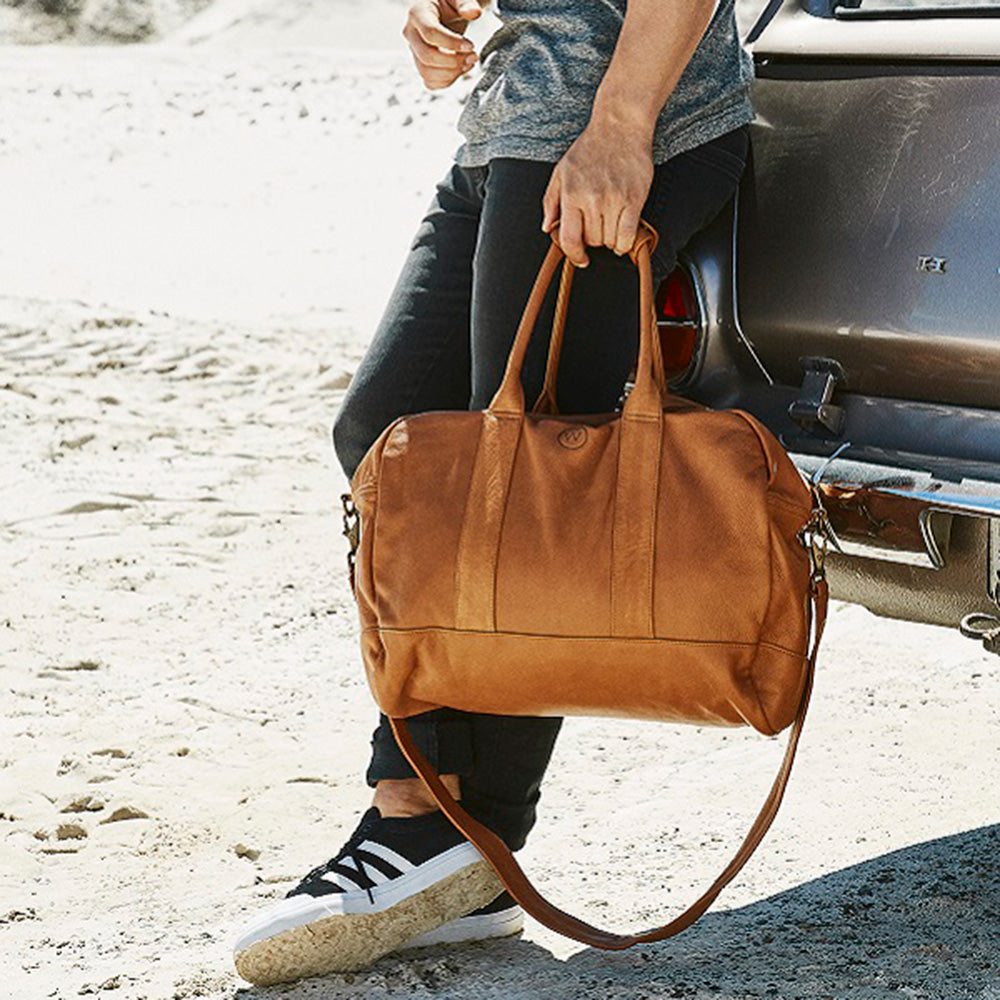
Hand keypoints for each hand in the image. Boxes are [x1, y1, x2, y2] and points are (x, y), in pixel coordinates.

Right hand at [403, 0, 481, 90]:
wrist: (447, 9)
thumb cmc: (451, 1)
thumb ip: (466, 2)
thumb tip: (474, 13)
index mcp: (417, 13)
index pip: (430, 34)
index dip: (452, 43)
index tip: (471, 45)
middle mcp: (411, 33)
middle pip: (427, 57)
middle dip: (453, 61)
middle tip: (473, 56)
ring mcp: (414, 51)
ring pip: (427, 73)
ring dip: (452, 74)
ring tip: (470, 61)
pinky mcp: (422, 64)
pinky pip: (431, 82)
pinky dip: (448, 81)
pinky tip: (462, 68)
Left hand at [541, 119, 653, 266]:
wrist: (619, 126)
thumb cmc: (589, 149)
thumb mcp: (561, 172)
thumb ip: (551, 201)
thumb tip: (547, 228)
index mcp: (571, 194)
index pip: (569, 238)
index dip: (574, 254)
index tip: (580, 259)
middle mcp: (592, 199)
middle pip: (592, 241)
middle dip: (593, 241)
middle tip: (597, 228)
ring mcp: (614, 199)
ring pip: (610, 241)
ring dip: (610, 240)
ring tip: (610, 225)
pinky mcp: (634, 198)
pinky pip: (628, 235)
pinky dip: (625, 243)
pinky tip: (623, 238)